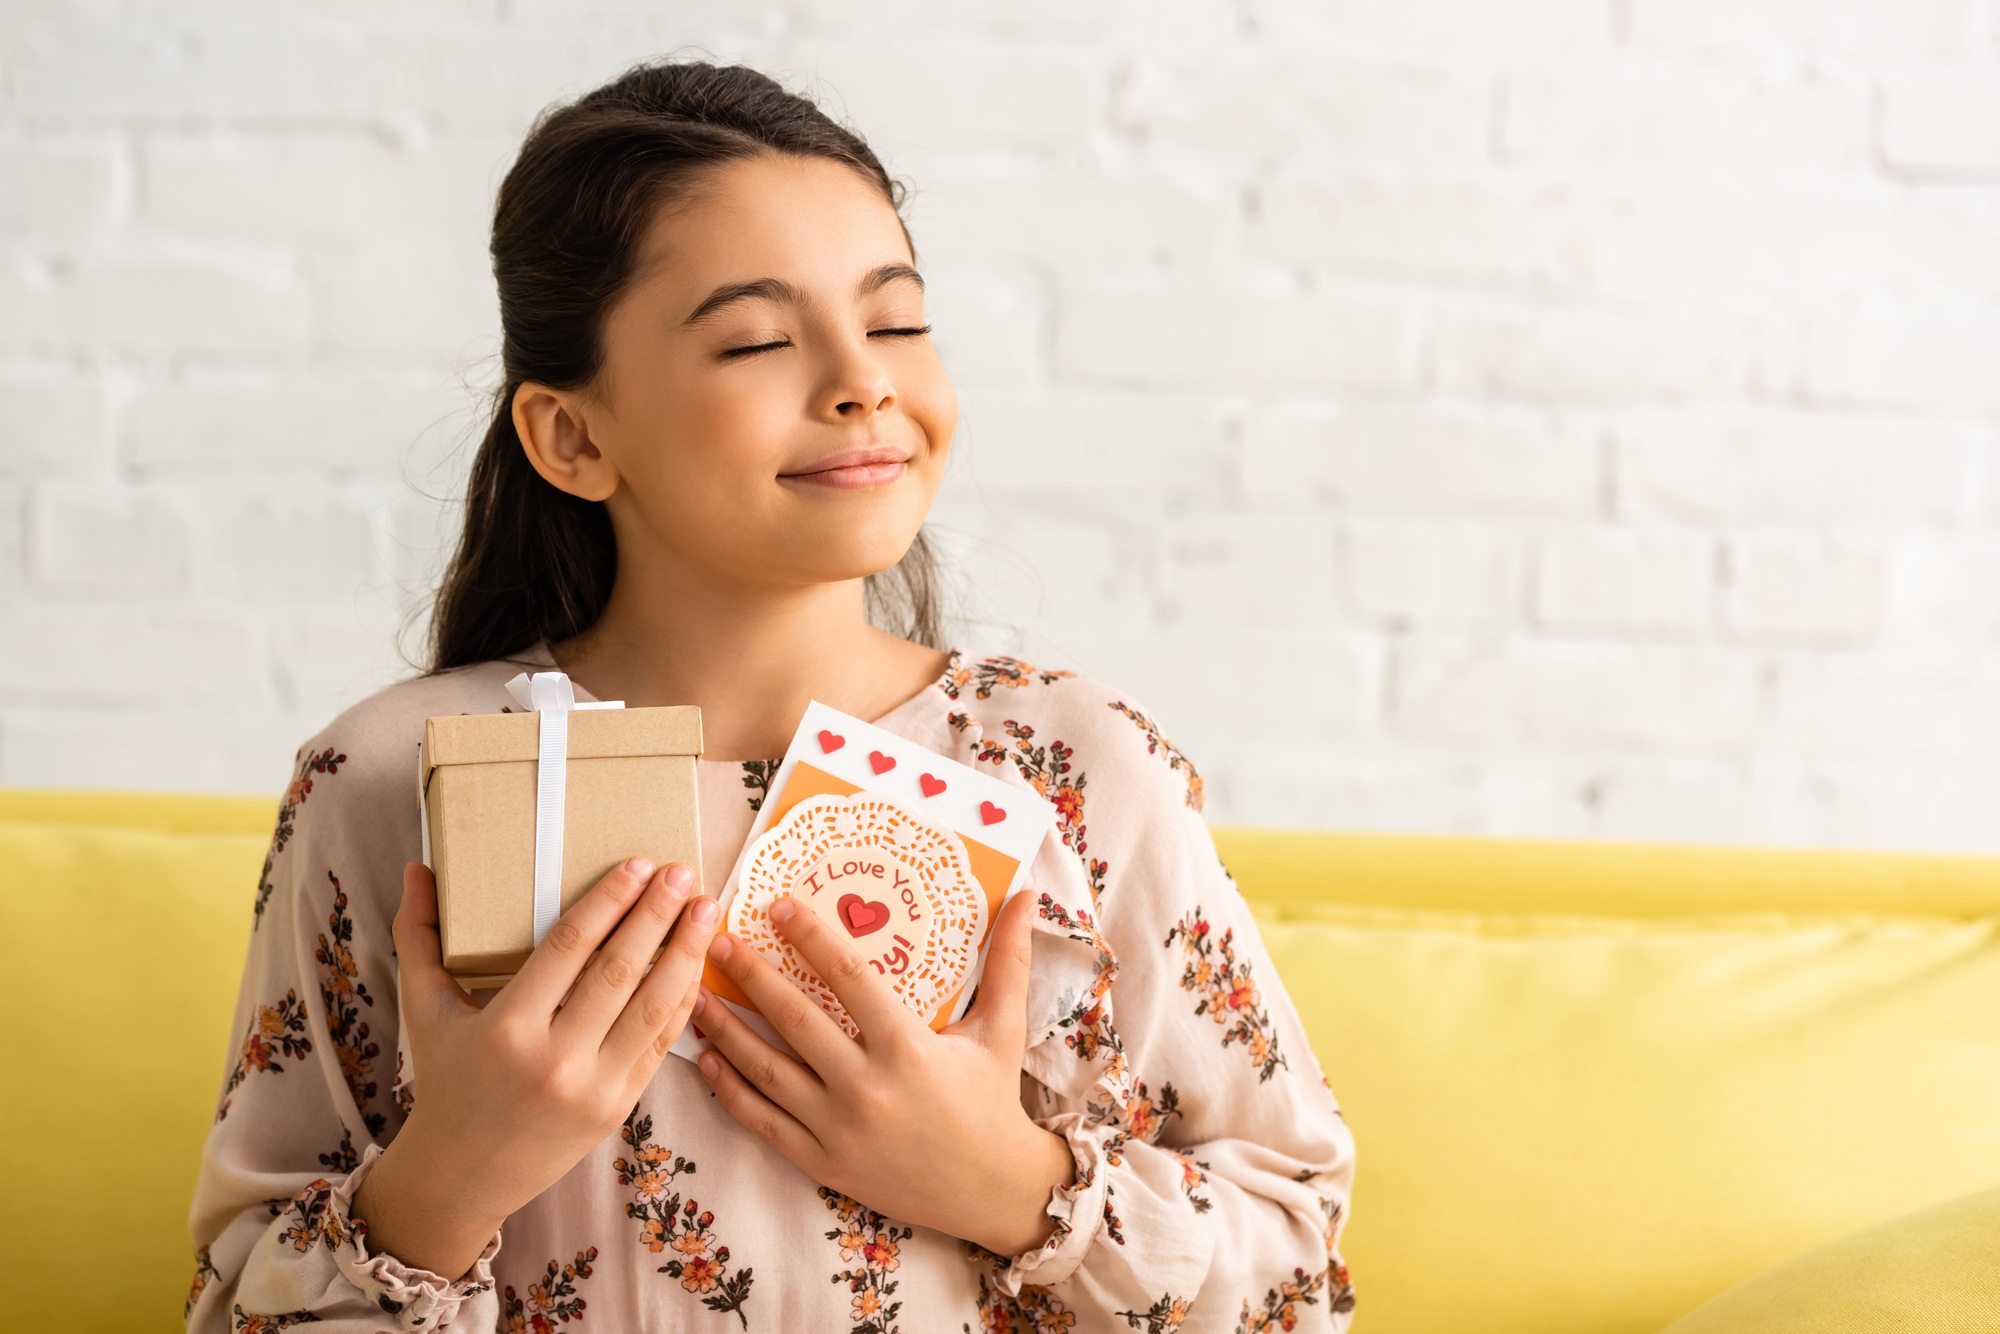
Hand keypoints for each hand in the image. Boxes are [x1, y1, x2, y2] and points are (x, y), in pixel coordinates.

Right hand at [352, 857, 719, 1278]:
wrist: (462, 1177)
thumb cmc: (445, 1082)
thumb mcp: (424, 1009)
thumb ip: (418, 935)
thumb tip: (416, 868)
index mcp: (507, 1027)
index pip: (569, 947)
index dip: (608, 901)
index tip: (637, 864)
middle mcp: (554, 1058)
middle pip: (619, 971)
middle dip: (657, 916)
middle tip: (683, 873)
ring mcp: (592, 1087)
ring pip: (653, 1008)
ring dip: (685, 954)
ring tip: (705, 910)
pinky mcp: (618, 1108)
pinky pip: (660, 1045)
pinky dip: (682, 1002)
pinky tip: (696, 966)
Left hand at [693, 889, 1074, 1255]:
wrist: (991, 1190)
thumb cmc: (994, 1100)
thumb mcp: (1004, 1028)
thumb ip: (1008, 960)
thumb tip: (1028, 893)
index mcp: (908, 1047)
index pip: (848, 977)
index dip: (810, 937)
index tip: (777, 906)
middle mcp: (867, 1086)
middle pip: (795, 1019)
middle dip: (751, 975)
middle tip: (717, 938)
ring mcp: (839, 1128)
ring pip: (767, 1070)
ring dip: (725, 1028)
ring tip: (693, 991)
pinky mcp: (822, 1162)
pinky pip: (763, 1121)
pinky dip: (731, 1089)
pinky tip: (708, 1057)